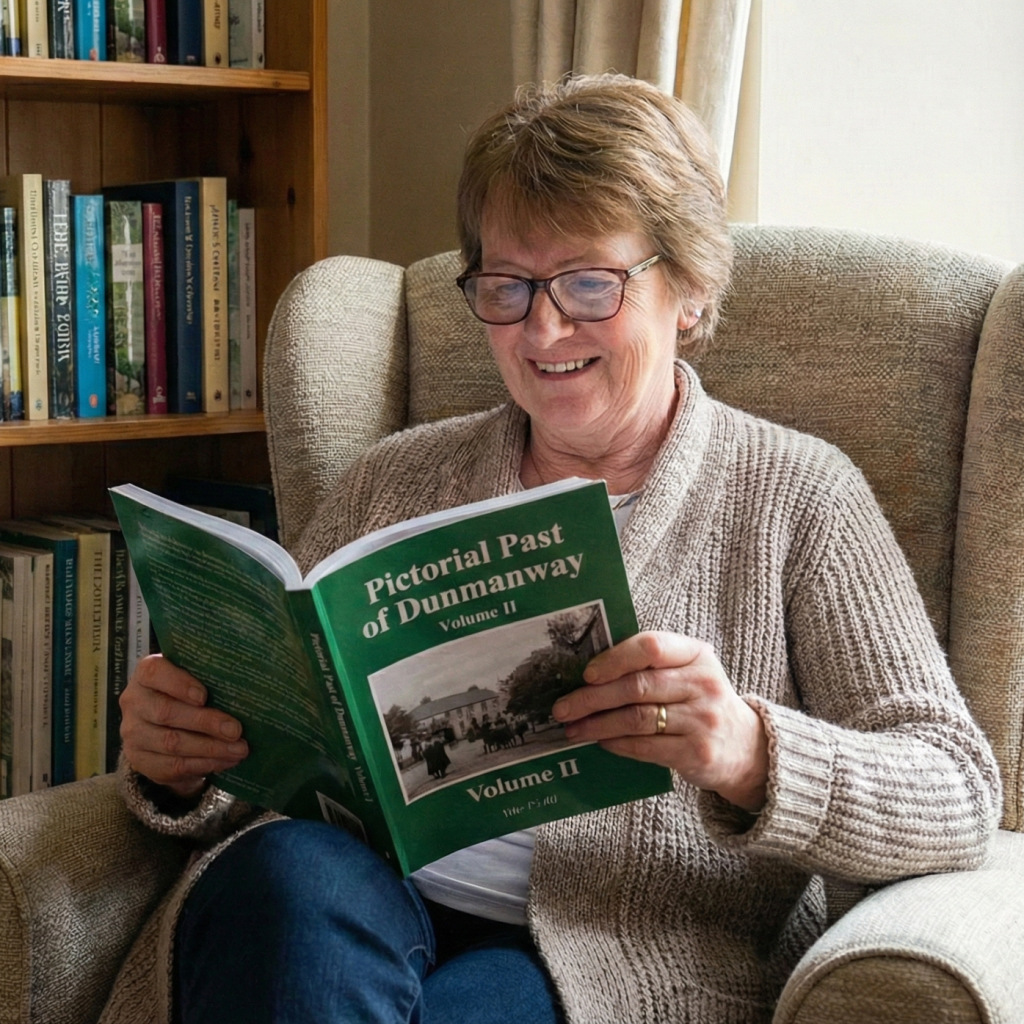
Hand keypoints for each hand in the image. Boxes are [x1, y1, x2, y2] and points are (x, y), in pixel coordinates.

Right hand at [119, 654, 248, 797]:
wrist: (162, 724)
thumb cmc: (187, 692)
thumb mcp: (194, 677)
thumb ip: (210, 677)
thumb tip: (245, 688)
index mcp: (146, 674)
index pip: (154, 673)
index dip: (179, 684)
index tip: (204, 696)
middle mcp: (134, 702)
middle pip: (166, 712)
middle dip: (206, 722)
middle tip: (236, 730)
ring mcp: (133, 733)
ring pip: (171, 743)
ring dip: (210, 748)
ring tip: (239, 749)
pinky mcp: (140, 760)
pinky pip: (172, 766)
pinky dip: (203, 764)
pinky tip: (225, 761)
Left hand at [552, 632, 767, 811]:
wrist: (747, 747)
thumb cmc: (701, 702)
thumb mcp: (688, 673)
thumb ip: (650, 666)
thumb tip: (589, 674)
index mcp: (697, 654)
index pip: (651, 647)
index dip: (614, 659)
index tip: (586, 674)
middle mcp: (703, 684)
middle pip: (636, 686)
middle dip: (592, 698)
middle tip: (563, 708)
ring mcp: (702, 720)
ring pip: (636, 719)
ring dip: (597, 724)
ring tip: (573, 728)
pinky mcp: (697, 753)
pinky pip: (645, 747)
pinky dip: (617, 744)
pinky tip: (601, 741)